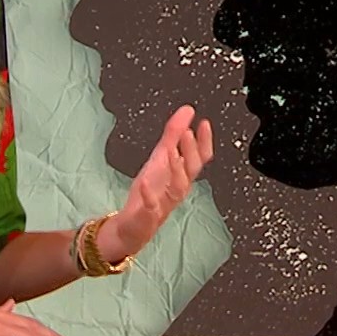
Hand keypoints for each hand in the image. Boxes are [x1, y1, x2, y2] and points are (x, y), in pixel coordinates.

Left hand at [106, 105, 214, 257]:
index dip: (204, 141)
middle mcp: (176, 188)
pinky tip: (144, 181)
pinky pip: (152, 205)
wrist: (132, 225)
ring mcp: (164, 202)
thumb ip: (173, 134)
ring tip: (172, 153)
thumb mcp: (160, 158)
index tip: (204, 123)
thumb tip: (187, 111)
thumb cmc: (150, 192)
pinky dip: (149, 194)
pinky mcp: (148, 215)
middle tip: (188, 133)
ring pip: (178, 188)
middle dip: (191, 152)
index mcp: (181, 174)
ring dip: (177, 170)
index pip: (200, 158)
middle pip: (192, 171)